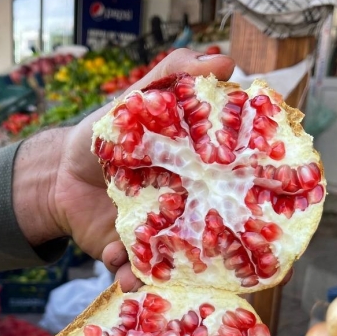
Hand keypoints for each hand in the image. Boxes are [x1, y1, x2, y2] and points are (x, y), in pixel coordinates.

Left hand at [13, 49, 234, 291]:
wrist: (56, 177)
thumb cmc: (100, 139)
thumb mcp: (132, 103)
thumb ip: (170, 78)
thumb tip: (224, 60)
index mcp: (194, 176)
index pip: (236, 190)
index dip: (258, 203)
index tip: (280, 216)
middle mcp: (184, 211)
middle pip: (220, 237)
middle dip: (236, 254)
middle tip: (254, 265)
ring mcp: (158, 236)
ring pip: (182, 264)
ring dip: (182, 275)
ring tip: (174, 272)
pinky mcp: (129, 255)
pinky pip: (137, 273)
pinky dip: (131, 276)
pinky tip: (120, 270)